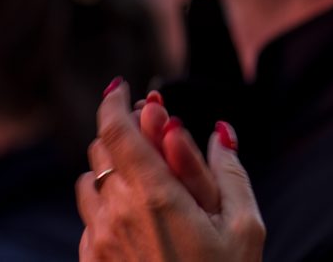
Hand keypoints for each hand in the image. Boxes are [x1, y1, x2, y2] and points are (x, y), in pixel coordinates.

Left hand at [77, 81, 265, 261]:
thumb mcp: (244, 226)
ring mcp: (97, 239)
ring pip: (90, 178)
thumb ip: (230, 170)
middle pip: (102, 148)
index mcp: (155, 197)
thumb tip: (220, 129)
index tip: (121, 87)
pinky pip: (88, 213)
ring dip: (114, 165)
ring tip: (148, 175)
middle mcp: (116, 213)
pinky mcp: (90, 260)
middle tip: (156, 132)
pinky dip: (108, 199)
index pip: (116, 131)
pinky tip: (139, 214)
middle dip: (127, 132)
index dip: (113, 101)